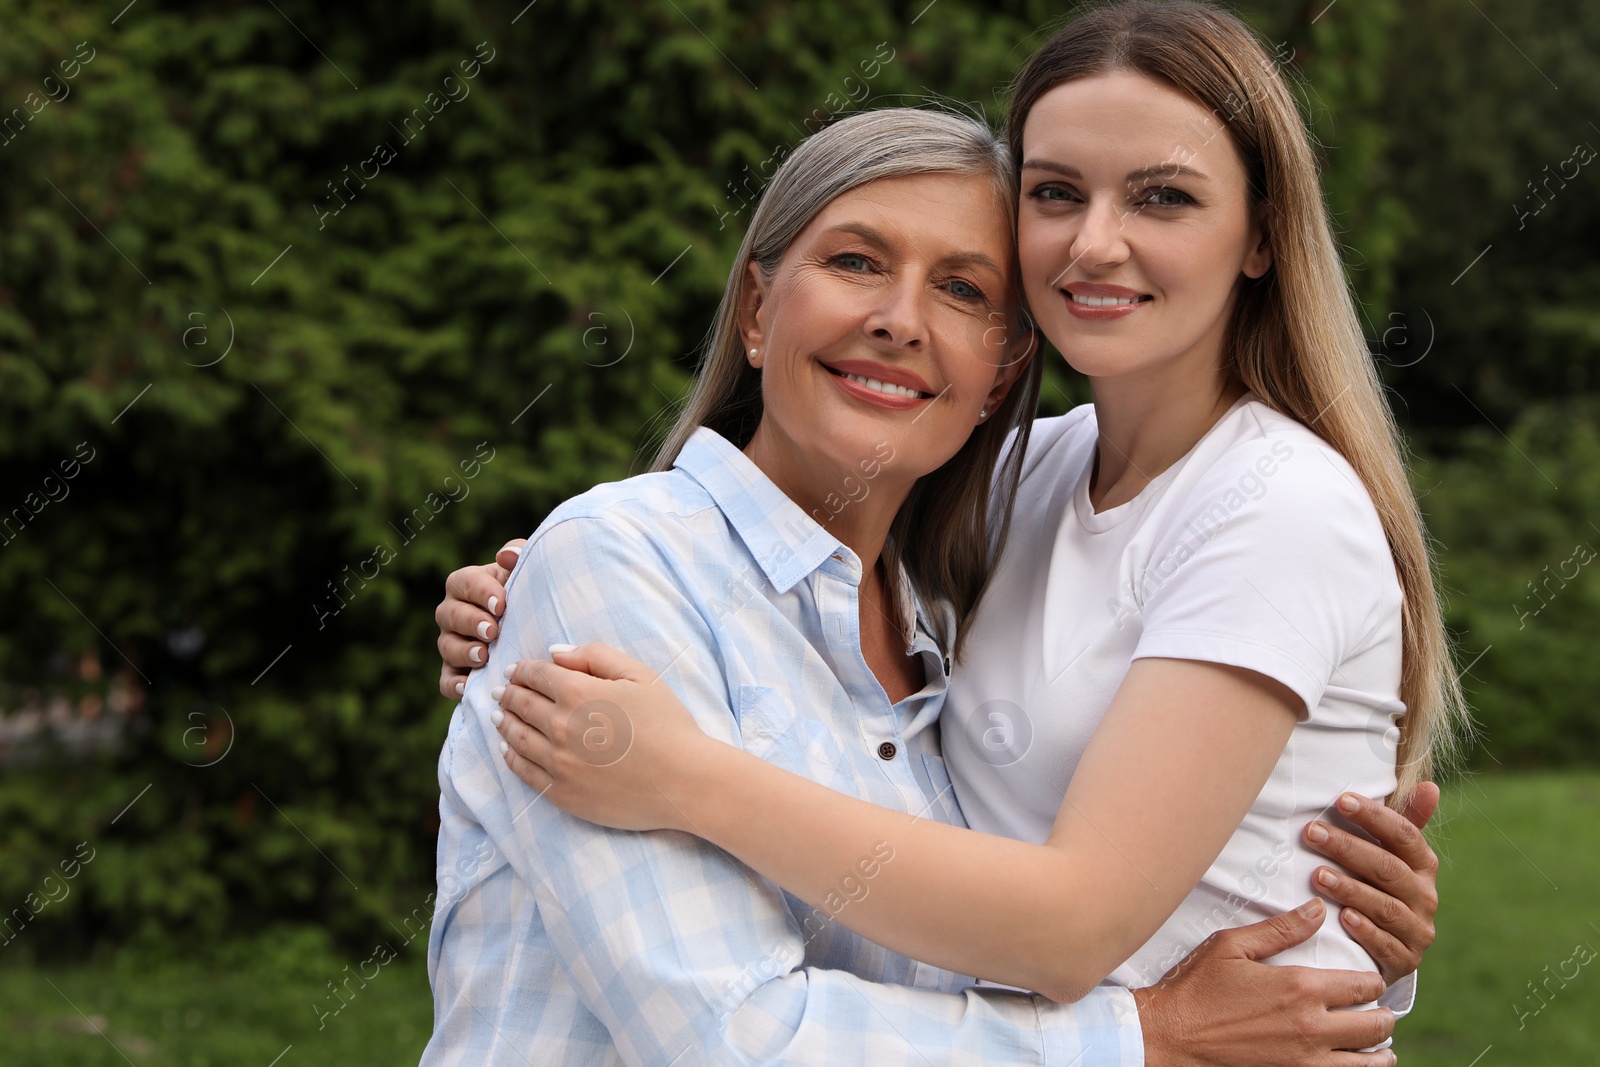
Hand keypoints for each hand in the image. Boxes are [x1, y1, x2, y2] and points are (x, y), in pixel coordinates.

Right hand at [436, 539, 524, 697]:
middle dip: (471, 622)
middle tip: (492, 631)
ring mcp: (452, 643)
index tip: (502, 604)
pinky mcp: (456, 672)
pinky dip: (454, 684)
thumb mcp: (527, 570)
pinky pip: (446, 680)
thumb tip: (506, 556)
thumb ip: (518, 554)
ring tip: (483, 656)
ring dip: (463, 651)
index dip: (481, 593)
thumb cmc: (530, 592)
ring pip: (446, 647)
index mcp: (468, 584)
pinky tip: (468, 686)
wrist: (538, 627)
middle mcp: (454, 612)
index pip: (464, 583)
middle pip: (450, 615)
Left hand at [492, 643, 718, 831]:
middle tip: (500, 691)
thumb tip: (555, 653)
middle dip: (508, 693)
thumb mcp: (640, 675)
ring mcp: (558, 762)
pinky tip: (508, 749)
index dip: (521, 670)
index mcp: (578, 692)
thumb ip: (595, 656)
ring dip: (504, 722)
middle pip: (520, 704)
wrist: (683, 782)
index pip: (535, 675)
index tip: (515, 669)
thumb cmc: (668, 724)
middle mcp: (560, 726)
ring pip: (516, 736)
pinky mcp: (561, 792)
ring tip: (498, 716)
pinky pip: (524, 771)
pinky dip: (510, 756)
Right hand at [1134, 899, 1395, 1066]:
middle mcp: (1312, 1027)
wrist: (1171, 1036)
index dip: (1374, 980)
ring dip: (1379, 1051)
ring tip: (1378, 1045)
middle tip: (1379, 1010)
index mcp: (1300, 987)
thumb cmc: (1196, 987)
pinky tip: (1353, 1065)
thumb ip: (1280, 929)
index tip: (1370, 979)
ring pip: (1369, 1063)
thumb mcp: (1232, 946)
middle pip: (1376, 1026)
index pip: (1364, 985)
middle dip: (1383, 1016)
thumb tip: (1318, 909)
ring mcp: (1306, 1062)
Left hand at [1302, 785, 1440, 984]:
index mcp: (1422, 865)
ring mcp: (1417, 930)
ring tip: (1317, 876)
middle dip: (1348, 848)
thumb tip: (1431, 786)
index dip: (1374, 816)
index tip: (1340, 800)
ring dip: (1350, 889)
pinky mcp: (1404, 960)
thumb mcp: (1391, 854)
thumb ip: (1403, 821)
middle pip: (1388, 868)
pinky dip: (1364, 931)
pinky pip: (1385, 946)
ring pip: (1385, 906)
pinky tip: (1341, 918)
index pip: (1403, 834)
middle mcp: (1425, 896)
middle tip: (1311, 832)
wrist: (1389, 947)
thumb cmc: (1380, 886)